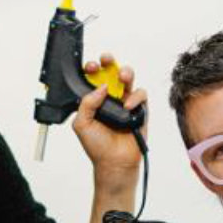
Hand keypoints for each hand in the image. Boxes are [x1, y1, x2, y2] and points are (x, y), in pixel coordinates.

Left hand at [73, 52, 146, 182]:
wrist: (114, 162)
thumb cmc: (97, 146)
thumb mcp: (81, 124)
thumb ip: (86, 103)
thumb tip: (101, 87)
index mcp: (94, 98)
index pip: (93, 77)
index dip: (92, 68)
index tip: (90, 67)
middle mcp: (110, 97)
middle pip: (111, 70)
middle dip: (108, 61)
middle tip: (105, 60)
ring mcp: (125, 101)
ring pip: (128, 77)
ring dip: (125, 72)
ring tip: (121, 77)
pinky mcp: (139, 108)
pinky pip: (140, 94)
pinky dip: (135, 97)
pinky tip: (127, 107)